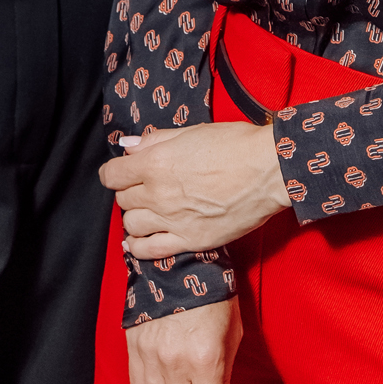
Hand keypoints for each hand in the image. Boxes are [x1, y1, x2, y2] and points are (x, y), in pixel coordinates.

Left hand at [101, 119, 291, 259]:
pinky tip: (137, 242)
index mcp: (155, 164)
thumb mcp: (190, 133)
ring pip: (131, 225)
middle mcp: (159, 194)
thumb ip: (154, 141)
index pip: (112, 175)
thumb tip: (128, 147)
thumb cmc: (235, 145)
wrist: (269, 170)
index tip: (121, 173)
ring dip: (135, 218)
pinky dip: (139, 248)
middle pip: (123, 200)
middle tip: (144, 189)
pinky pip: (151, 251)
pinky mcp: (192, 240)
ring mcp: (174, 220)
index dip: (114, 173)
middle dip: (130, 193)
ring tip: (147, 212)